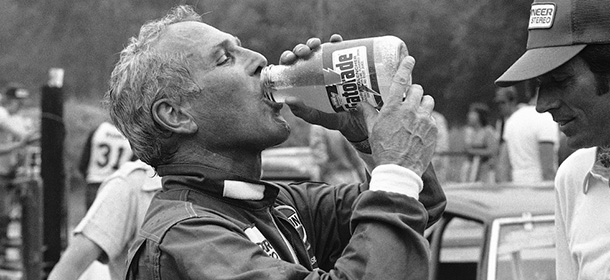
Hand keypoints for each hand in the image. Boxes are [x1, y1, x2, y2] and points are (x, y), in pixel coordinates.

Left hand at [282, 34, 368, 141]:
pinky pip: (339, 48)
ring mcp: (329, 65)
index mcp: (304, 83)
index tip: (290, 59)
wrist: (365, 117)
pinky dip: (335, 41)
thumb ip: (305, 112)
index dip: (287, 59)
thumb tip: (288, 100)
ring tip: (316, 45)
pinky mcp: (345, 62)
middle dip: (300, 49)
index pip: (291, 67)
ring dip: (313, 43)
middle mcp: (314, 72)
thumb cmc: (337, 120)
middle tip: (305, 52)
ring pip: (317, 49)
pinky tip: (335, 39)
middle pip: (302, 56)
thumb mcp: (319, 117)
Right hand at [361, 56, 436, 175]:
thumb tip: (360, 103)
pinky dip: (427, 120)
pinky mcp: (433, 129)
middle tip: (408, 100)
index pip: (400, 80)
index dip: (405, 66)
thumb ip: (368, 113)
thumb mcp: (372, 130)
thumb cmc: (383, 150)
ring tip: (417, 113)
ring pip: (428, 100)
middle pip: (417, 89)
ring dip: (423, 104)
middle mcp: (410, 110)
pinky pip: (432, 117)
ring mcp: (424, 120)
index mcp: (393, 108)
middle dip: (413, 92)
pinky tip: (419, 130)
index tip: (409, 59)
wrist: (399, 170)